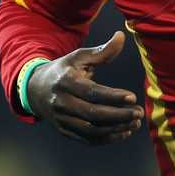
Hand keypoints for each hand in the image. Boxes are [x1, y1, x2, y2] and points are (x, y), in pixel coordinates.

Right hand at [27, 31, 143, 144]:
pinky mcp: (65, 131)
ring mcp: (62, 119)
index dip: (113, 96)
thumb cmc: (64, 70)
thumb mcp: (79, 57)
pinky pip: (88, 139)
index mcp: (65, 82)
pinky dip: (107, 138)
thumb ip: (102, 51)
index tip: (133, 97)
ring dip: (116, 129)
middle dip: (119, 116)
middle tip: (139, 113)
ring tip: (135, 123)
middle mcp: (61, 103)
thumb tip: (122, 36)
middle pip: (93, 114)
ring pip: (91, 130)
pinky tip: (124, 132)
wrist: (35, 90)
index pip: (91, 92)